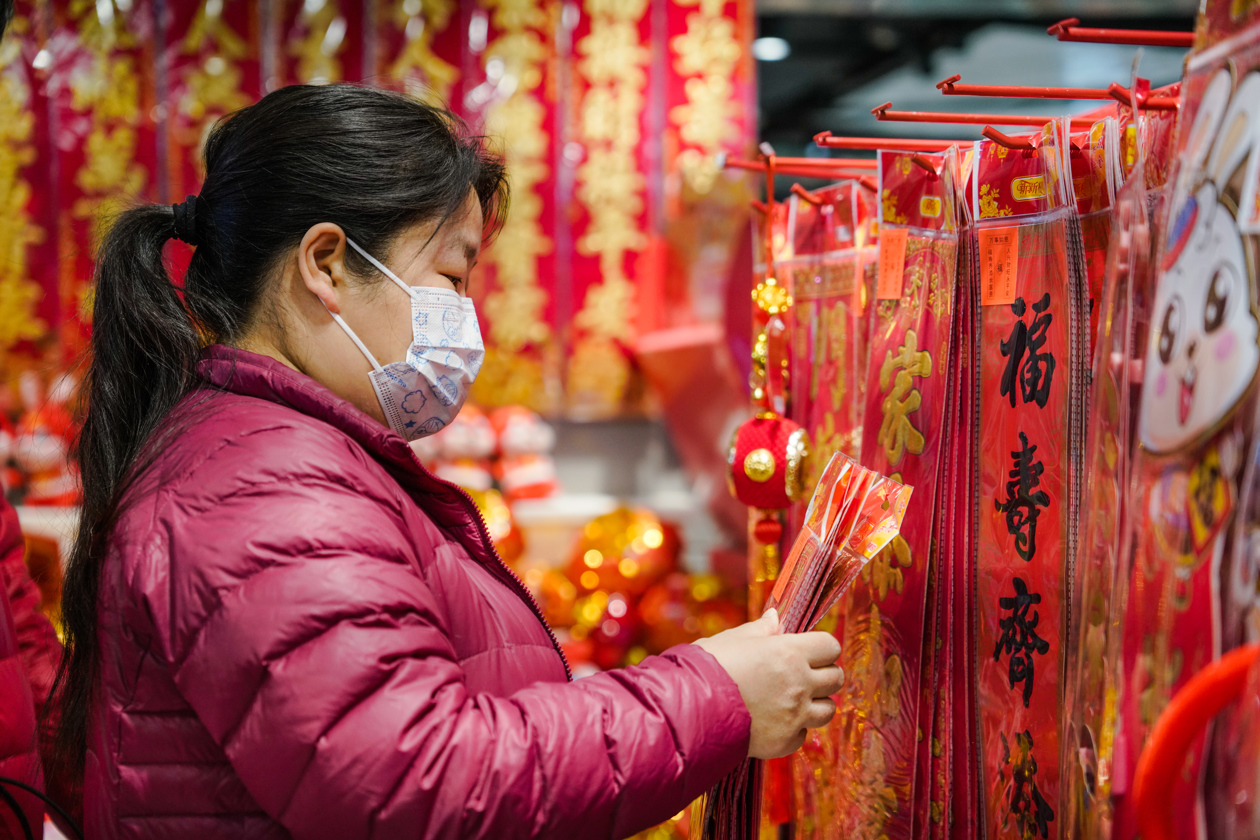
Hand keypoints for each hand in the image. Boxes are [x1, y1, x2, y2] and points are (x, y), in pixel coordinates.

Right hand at [694, 609, 842, 758]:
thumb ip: (760, 630)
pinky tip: (774, 720)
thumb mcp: (733, 639)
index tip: (810, 650)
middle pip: (836, 678)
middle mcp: (799, 684)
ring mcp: (795, 715)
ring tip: (792, 700)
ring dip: (815, 704)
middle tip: (805, 674)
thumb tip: (775, 618)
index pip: (830, 646)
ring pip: (828, 710)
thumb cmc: (707, 668)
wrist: (689, 710)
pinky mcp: (784, 741)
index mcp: (789, 652)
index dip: (822, 647)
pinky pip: (803, 735)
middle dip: (824, 674)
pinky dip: (794, 729)